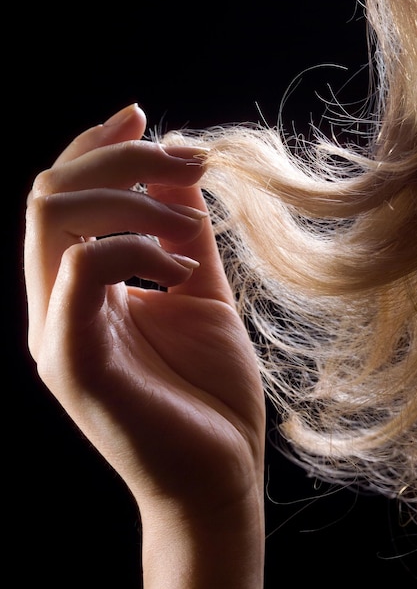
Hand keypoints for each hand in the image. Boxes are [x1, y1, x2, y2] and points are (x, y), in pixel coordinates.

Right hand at [24, 104, 265, 522]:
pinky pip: (78, 273)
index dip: (96, 147)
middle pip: (50, 194)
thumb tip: (173, 165)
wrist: (217, 471)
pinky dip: (133, 247)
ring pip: (54, 220)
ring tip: (190, 226)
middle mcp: (56, 305)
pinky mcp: (72, 363)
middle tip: (188, 165)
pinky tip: (181, 265)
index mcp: (80, 289)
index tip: (144, 116)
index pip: (62, 197)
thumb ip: (181, 231)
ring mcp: (56, 334)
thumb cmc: (210, 390)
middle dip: (119, 160)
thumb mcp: (200, 291)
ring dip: (130, 198)